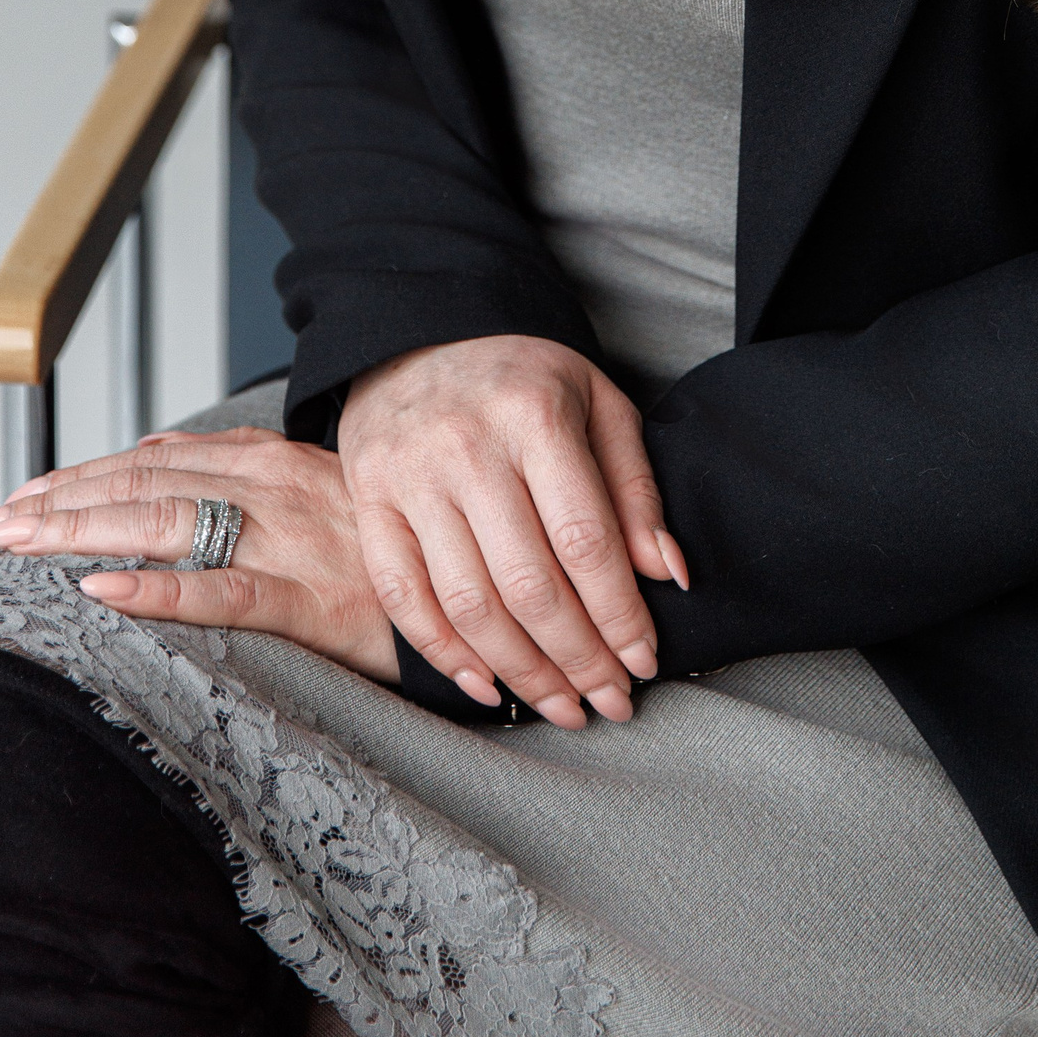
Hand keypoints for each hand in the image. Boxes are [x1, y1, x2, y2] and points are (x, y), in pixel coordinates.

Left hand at [0, 426, 399, 683]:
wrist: (489, 583)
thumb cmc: (393, 545)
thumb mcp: (318, 488)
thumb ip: (241, 471)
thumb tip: (159, 448)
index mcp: (271, 461)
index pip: (153, 459)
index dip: (80, 475)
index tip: (16, 497)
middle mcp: (274, 489)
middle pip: (144, 485)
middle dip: (58, 504)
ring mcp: (293, 542)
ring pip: (168, 524)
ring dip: (83, 531)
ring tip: (18, 545)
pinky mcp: (315, 600)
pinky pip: (225, 592)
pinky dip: (159, 589)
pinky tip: (104, 591)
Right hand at [338, 335, 688, 731]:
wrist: (422, 330)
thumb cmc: (523, 378)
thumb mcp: (597, 403)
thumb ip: (634, 487)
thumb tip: (668, 574)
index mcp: (533, 415)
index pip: (585, 539)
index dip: (619, 613)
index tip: (644, 661)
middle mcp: (466, 446)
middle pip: (528, 584)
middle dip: (578, 659)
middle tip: (610, 701)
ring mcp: (410, 475)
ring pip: (468, 603)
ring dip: (521, 672)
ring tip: (562, 706)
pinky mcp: (369, 498)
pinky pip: (403, 596)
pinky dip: (445, 654)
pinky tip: (488, 686)